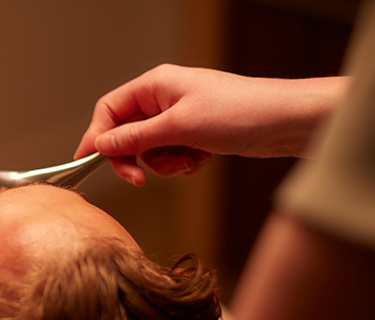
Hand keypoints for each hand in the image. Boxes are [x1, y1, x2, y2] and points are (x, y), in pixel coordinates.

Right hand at [75, 64, 346, 185]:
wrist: (285, 121)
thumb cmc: (240, 111)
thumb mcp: (179, 127)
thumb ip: (135, 138)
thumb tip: (101, 144)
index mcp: (156, 85)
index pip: (110, 109)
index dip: (97, 135)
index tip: (89, 161)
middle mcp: (164, 99)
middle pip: (126, 134)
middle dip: (134, 158)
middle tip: (138, 179)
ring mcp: (179, 118)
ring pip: (149, 151)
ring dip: (164, 164)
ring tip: (189, 160)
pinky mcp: (194, 135)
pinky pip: (170, 156)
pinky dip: (182, 164)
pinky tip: (202, 159)